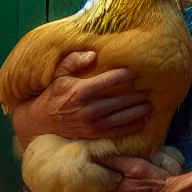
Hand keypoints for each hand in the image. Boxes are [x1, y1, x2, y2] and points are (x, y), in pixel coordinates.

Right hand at [14, 51, 152, 142]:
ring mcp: (94, 124)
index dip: (127, 74)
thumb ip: (73, 61)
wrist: (40, 123)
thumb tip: (93, 55)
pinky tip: (144, 119)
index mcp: (81, 90)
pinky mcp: (95, 135)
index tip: (137, 71)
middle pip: (122, 99)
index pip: (112, 80)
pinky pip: (120, 131)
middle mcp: (89, 108)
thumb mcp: (58, 75)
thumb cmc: (53, 95)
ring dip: (140, 110)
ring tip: (150, 103)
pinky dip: (135, 125)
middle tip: (150, 88)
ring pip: (125, 116)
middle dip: (139, 94)